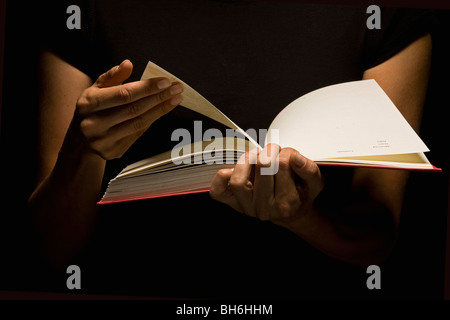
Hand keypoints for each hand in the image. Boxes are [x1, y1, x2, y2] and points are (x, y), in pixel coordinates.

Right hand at [68, 59, 182, 159]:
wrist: (78, 141)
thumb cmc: (91, 110)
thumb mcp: (94, 89)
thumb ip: (112, 76)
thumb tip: (128, 64)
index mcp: (89, 103)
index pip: (124, 94)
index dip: (147, 88)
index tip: (165, 82)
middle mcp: (94, 123)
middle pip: (134, 109)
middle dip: (159, 97)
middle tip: (176, 89)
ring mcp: (103, 140)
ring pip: (139, 123)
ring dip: (160, 110)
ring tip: (175, 99)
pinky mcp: (113, 152)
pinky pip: (138, 134)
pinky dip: (151, 121)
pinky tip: (162, 111)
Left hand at [210, 144, 323, 225]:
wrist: (291, 214)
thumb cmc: (301, 195)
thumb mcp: (316, 184)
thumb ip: (309, 170)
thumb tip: (294, 157)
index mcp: (287, 203)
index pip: (285, 164)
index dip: (288, 152)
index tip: (291, 156)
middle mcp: (265, 209)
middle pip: (263, 166)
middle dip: (271, 151)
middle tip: (276, 152)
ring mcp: (247, 207)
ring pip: (238, 180)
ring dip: (248, 160)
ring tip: (257, 157)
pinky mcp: (234, 204)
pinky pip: (218, 192)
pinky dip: (221, 178)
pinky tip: (232, 170)